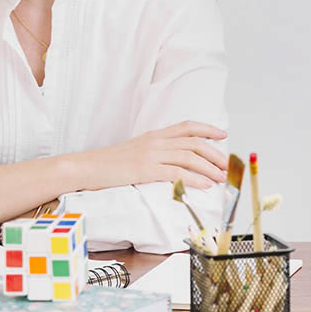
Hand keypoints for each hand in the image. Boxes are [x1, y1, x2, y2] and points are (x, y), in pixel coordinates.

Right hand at [74, 120, 227, 190]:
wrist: (85, 167)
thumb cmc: (109, 164)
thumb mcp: (135, 151)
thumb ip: (154, 151)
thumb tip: (173, 160)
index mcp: (154, 135)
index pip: (186, 126)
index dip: (207, 129)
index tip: (222, 134)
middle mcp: (155, 141)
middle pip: (193, 142)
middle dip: (213, 153)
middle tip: (224, 165)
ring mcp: (150, 154)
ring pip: (188, 157)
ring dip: (208, 167)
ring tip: (219, 177)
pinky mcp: (144, 169)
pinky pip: (176, 173)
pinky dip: (194, 179)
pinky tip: (204, 185)